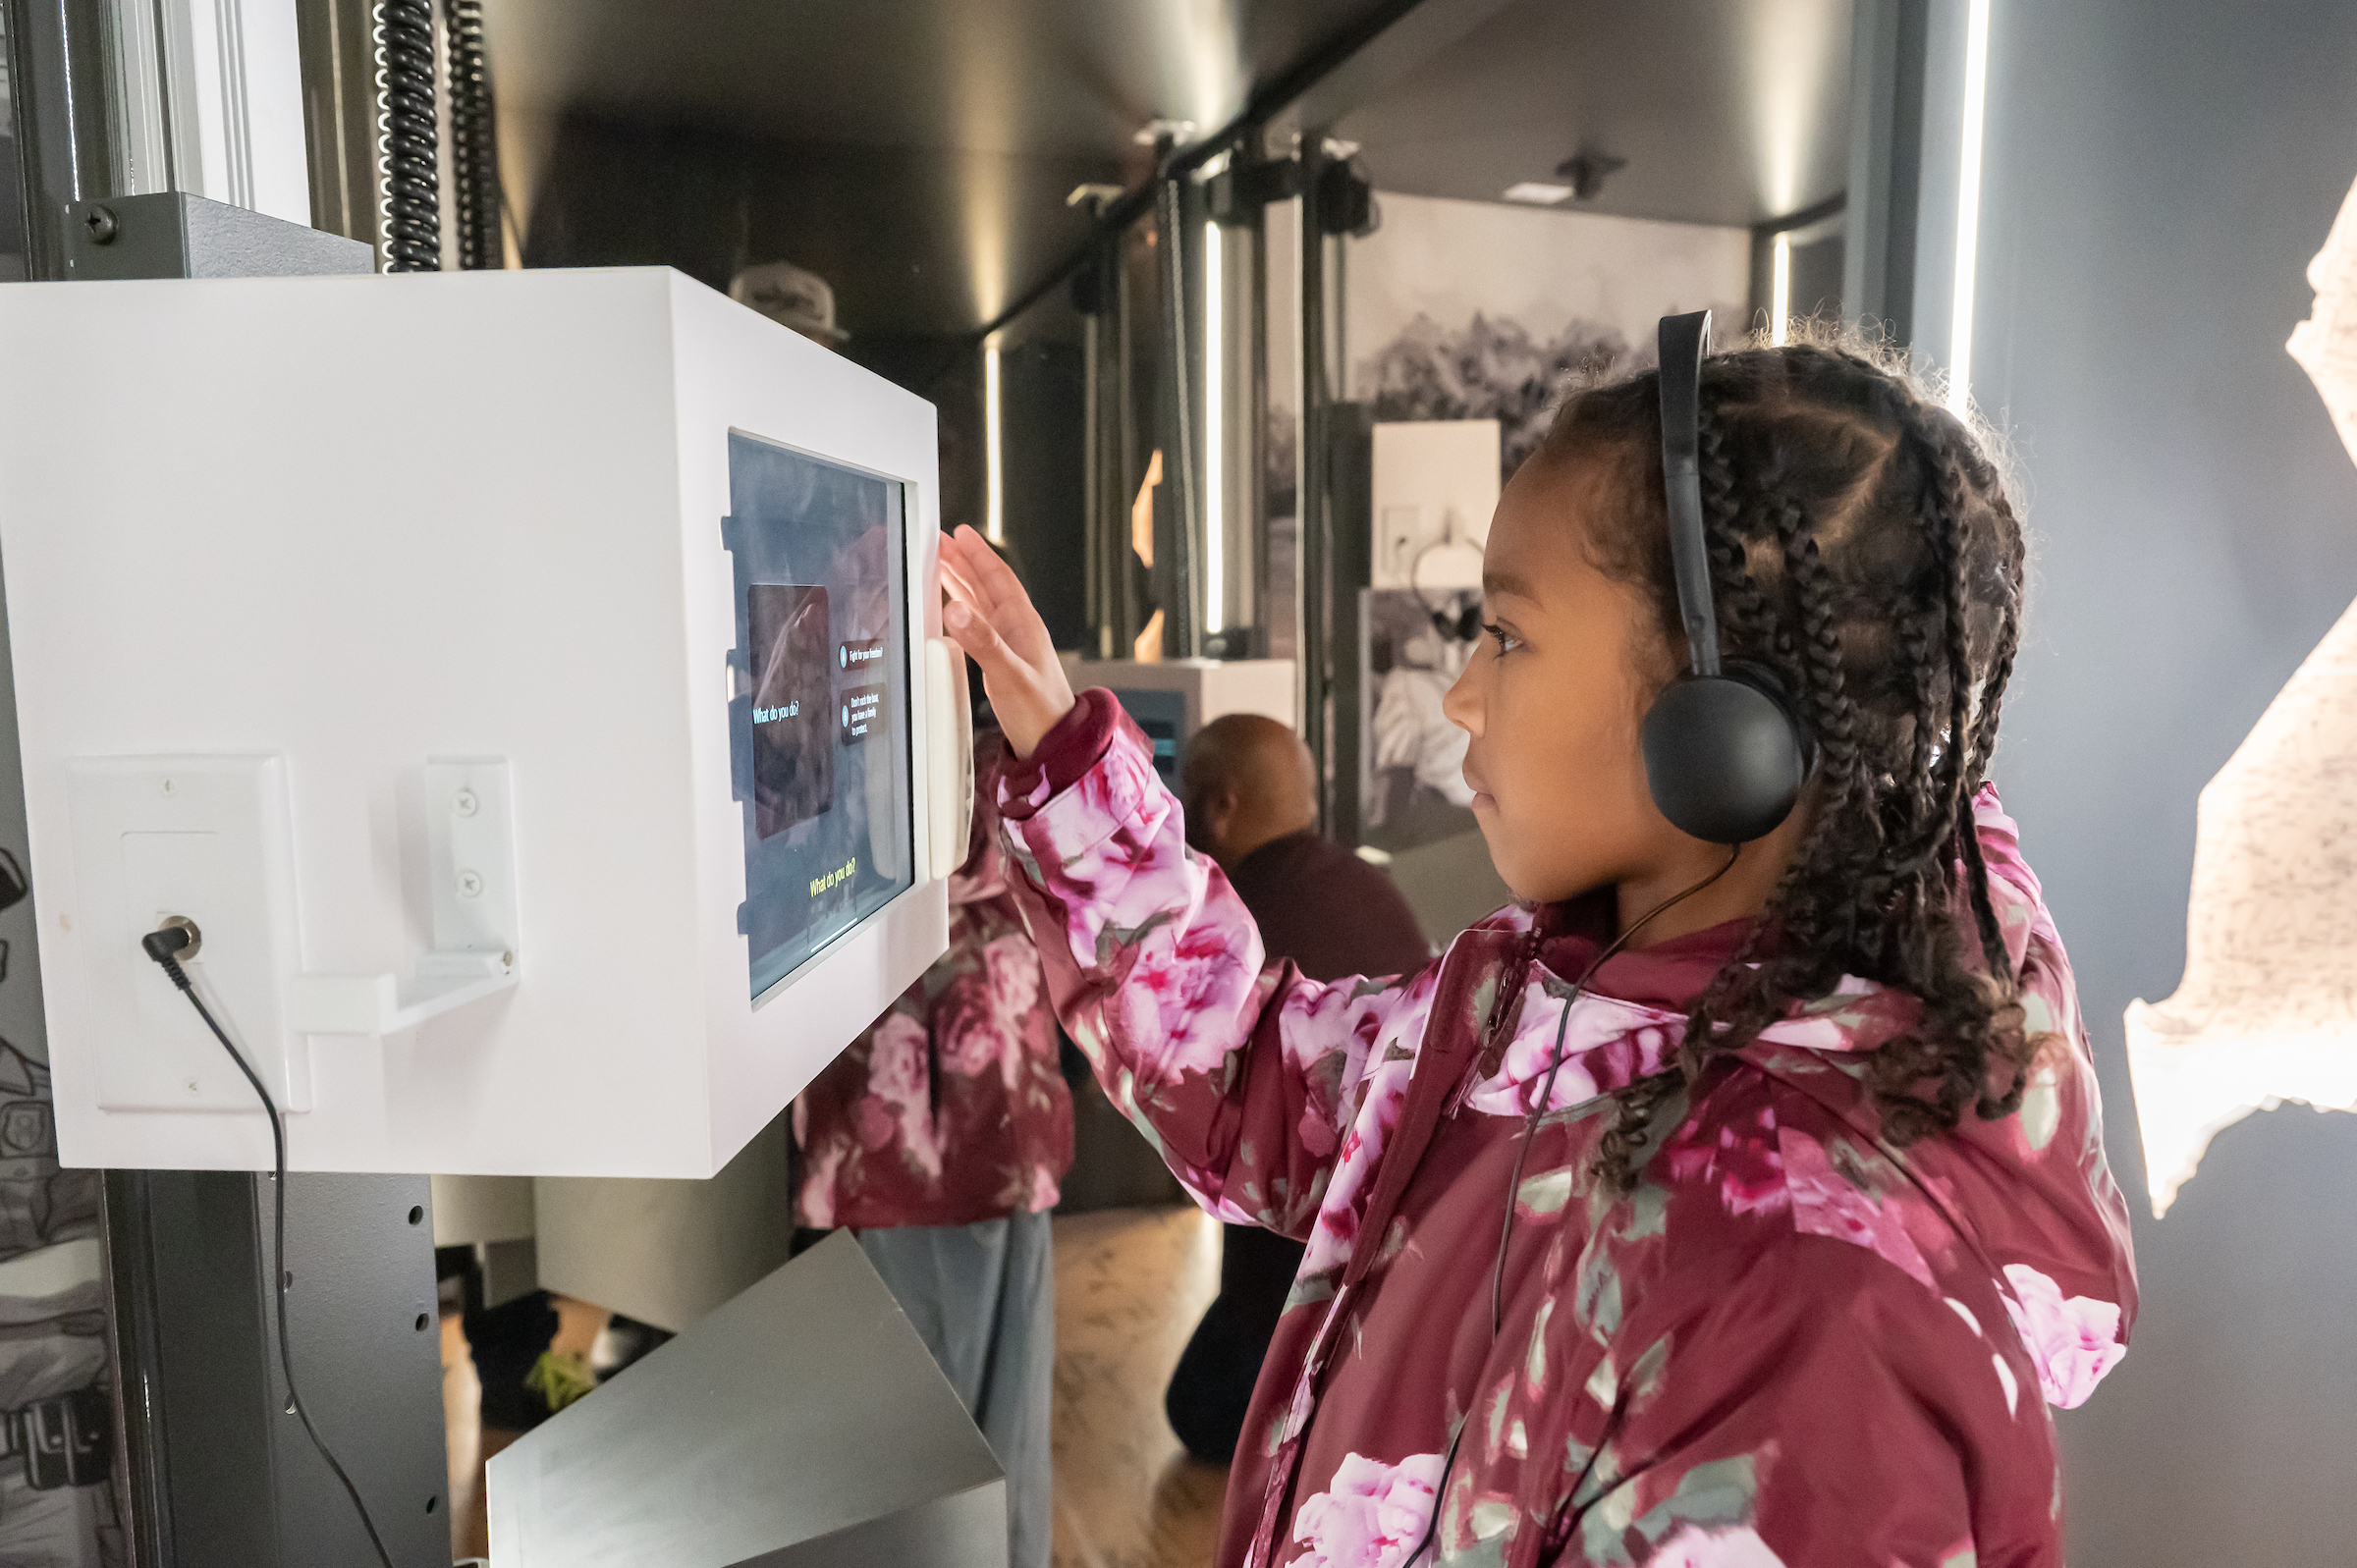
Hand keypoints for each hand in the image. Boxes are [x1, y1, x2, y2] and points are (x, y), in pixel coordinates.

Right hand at [939, 525, 1075, 757]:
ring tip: (940, 563)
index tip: (959, 532)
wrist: (1054, 742)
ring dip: (961, 581)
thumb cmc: (1040, 711)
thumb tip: (956, 608)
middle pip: (986, 584)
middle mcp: (1017, 628)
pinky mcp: (1002, 660)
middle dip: (963, 560)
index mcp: (1023, 623)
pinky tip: (952, 608)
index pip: (998, 578)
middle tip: (939, 541)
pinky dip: (962, 609)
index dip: (978, 553)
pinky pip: (979, 623)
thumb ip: (983, 642)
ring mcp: (1010, 643)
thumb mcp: (1009, 673)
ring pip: (981, 602)